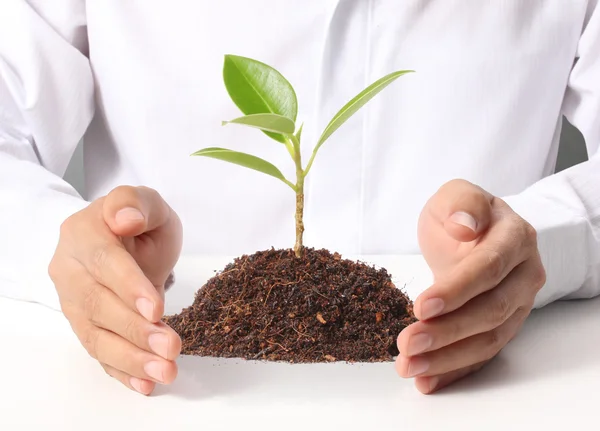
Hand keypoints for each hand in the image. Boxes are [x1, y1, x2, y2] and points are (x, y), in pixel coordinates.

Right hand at [49, 186, 182, 394]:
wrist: (117, 238)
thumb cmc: (136, 220)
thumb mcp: (146, 202)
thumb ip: (136, 203)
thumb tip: (124, 218)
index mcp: (83, 233)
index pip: (103, 261)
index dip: (128, 286)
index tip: (156, 308)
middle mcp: (70, 270)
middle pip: (98, 305)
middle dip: (135, 330)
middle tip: (171, 346)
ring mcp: (73, 302)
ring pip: (96, 335)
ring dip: (131, 358)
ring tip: (165, 370)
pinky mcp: (85, 325)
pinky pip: (98, 352)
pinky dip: (121, 371)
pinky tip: (145, 383)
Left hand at [396, 179, 545, 393]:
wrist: (476, 231)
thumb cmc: (462, 214)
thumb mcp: (456, 195)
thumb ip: (461, 203)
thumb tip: (465, 226)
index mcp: (514, 239)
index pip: (488, 268)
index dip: (457, 290)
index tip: (421, 306)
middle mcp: (524, 275)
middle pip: (491, 311)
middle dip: (448, 331)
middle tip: (407, 344)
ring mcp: (518, 305)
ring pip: (489, 339)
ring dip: (448, 358)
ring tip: (409, 367)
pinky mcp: (503, 326)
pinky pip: (483, 354)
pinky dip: (456, 371)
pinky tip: (428, 380)